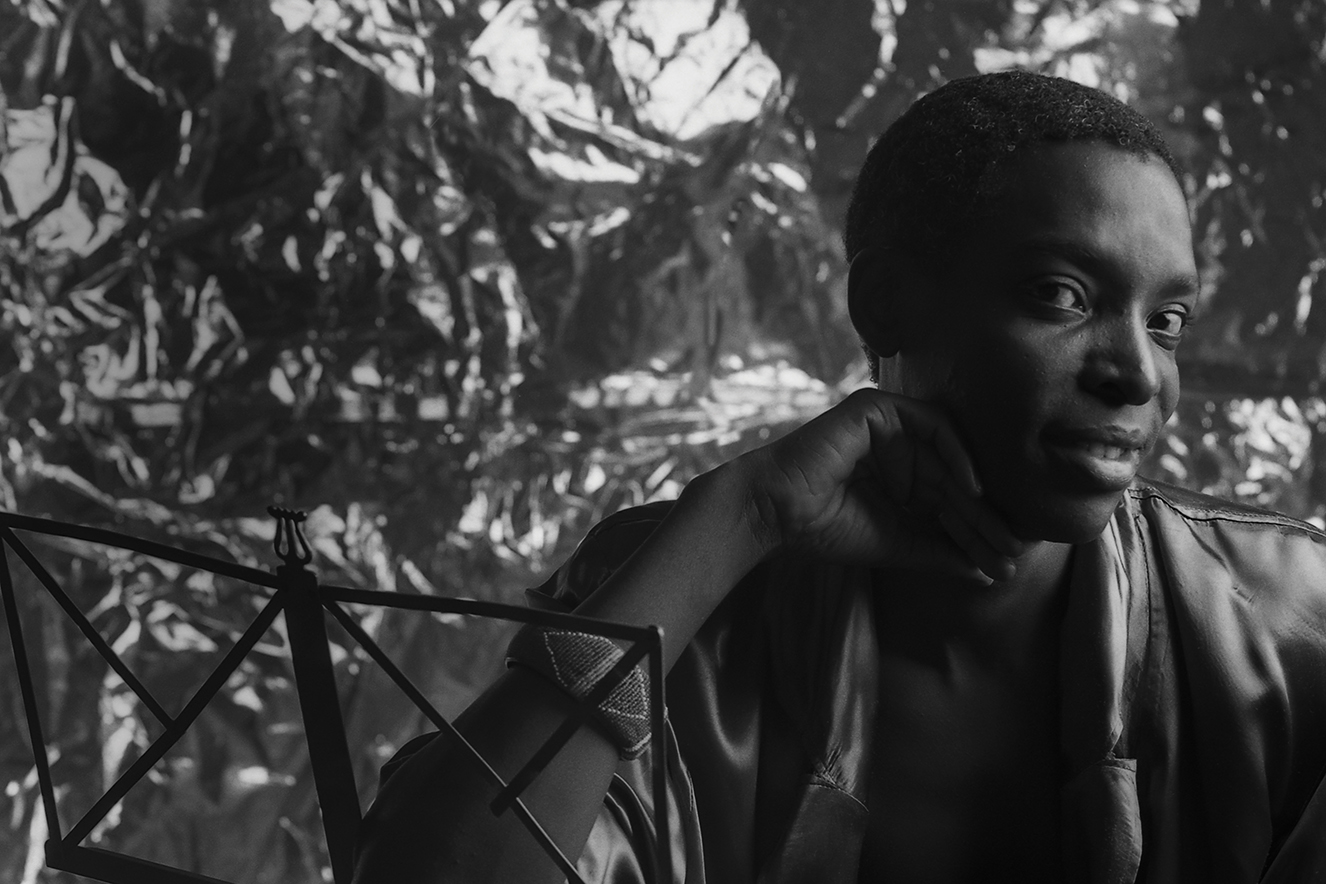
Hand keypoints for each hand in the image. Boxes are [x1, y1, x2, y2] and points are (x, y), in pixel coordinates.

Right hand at [736, 388, 1023, 583]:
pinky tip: (972, 489)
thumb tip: (989, 573)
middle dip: (986, 518)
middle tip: (1015, 551)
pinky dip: (956, 453)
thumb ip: (940, 552)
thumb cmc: (825, 529)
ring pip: (950, 455)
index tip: (1007, 565)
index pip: (952, 502)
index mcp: (902, 479)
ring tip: (997, 528)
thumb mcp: (897, 544)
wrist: (777, 513)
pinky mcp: (879, 409)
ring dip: (977, 493)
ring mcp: (891, 427)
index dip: (980, 532)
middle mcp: (901, 450)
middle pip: (957, 479)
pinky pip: (932, 424)